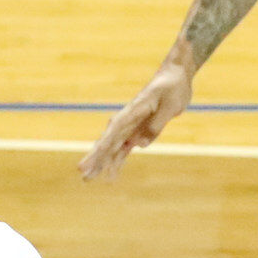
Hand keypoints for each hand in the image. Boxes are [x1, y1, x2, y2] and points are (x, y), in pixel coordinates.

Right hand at [78, 62, 192, 179]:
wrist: (174, 77)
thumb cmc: (171, 88)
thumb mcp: (169, 106)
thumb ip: (154, 126)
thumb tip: (139, 146)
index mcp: (131, 113)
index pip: (112, 134)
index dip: (100, 149)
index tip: (89, 158)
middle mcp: (126, 121)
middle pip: (107, 142)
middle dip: (95, 158)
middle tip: (83, 174)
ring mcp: (130, 127)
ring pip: (113, 148)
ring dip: (103, 163)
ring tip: (89, 179)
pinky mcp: (137, 131)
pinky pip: (124, 148)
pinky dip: (118, 160)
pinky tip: (111, 174)